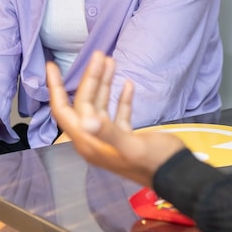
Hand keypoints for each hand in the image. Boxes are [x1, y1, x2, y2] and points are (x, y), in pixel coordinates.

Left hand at [47, 52, 184, 188]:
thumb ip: (108, 133)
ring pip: (101, 106)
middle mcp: (95, 140)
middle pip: (85, 104)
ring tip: (110, 61)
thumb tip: (87, 121)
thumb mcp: (132, 146)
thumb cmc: (155, 163)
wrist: (179, 177)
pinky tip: (127, 84)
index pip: (65, 111)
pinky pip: (118, 115)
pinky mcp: (127, 138)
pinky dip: (121, 99)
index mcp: (90, 142)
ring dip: (105, 84)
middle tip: (99, 55)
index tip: (52, 65)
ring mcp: (111, 139)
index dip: (56, 88)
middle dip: (90, 78)